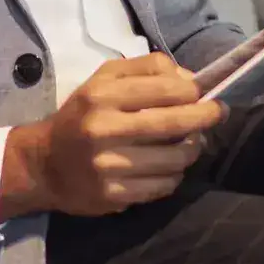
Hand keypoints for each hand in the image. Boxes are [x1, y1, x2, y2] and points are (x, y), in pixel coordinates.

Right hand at [0, 52, 223, 219]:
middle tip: (219, 113)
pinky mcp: (114, 195)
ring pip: (174, 159)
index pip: (164, 89)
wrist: (44, 165)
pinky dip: (175, 175)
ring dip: (192, 149)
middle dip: (205, 117)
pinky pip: (163, 185)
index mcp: (101, 96)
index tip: (204, 93)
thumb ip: (147, 69)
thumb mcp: (104, 79)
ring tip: (191, 143)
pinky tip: (170, 167)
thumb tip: (190, 79)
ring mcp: (108, 166)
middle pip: (174, 123)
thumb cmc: (82, 116)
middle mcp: (103, 130)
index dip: (193, 91)